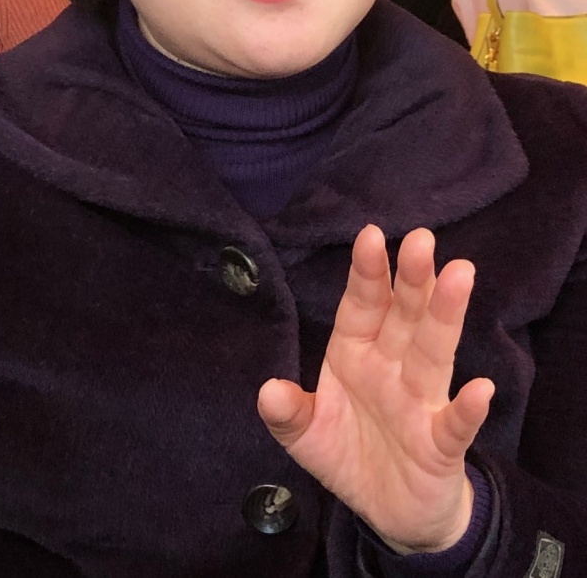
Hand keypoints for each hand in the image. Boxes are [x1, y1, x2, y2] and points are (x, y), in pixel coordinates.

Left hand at [258, 225, 493, 553]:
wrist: (392, 513)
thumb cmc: (351, 454)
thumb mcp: (307, 436)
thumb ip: (289, 413)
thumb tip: (268, 390)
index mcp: (356, 353)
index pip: (362, 306)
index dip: (367, 273)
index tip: (371, 234)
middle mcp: (392, 367)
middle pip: (404, 316)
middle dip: (412, 278)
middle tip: (422, 239)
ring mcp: (420, 402)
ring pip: (434, 353)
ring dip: (445, 315)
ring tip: (459, 275)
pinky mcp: (440, 444)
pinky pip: (454, 424)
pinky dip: (468, 410)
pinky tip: (480, 389)